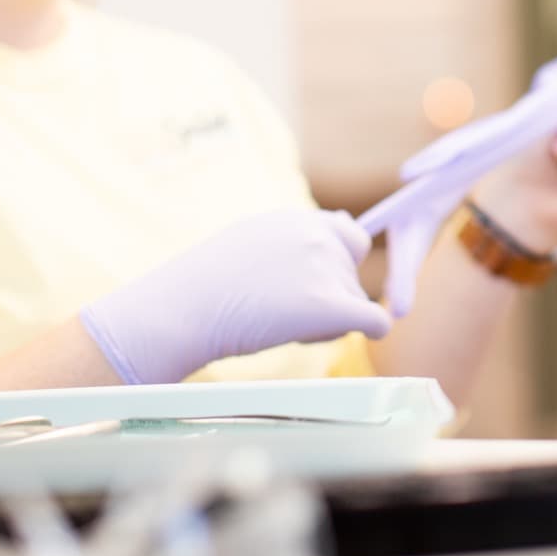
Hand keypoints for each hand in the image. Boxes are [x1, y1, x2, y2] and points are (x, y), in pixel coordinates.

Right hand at [80, 208, 391, 385]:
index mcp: (295, 219)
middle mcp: (316, 235)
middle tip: (294, 316)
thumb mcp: (247, 245)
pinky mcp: (330, 304)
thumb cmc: (204, 286)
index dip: (338, 263)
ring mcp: (324, 267)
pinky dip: (373, 329)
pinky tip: (366, 336)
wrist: (183, 310)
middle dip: (335, 293)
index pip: (347, 234)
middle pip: (352, 271)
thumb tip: (342, 227)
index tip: (315, 286)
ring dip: (332, 320)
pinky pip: (373, 320)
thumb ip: (290, 241)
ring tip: (284, 328)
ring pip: (356, 301)